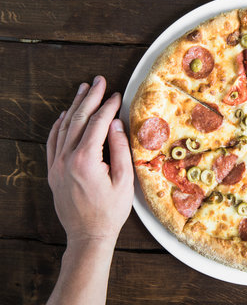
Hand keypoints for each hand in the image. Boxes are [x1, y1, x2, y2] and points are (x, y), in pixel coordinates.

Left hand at [46, 76, 133, 244]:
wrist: (88, 235)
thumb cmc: (110, 211)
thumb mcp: (124, 181)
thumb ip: (120, 149)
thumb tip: (115, 124)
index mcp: (86, 160)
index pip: (97, 124)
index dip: (108, 107)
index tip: (117, 94)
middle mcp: (66, 159)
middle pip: (78, 120)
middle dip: (90, 98)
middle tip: (98, 80)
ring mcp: (56, 166)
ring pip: (64, 128)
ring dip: (74, 107)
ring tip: (83, 90)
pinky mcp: (53, 172)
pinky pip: (52, 142)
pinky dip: (59, 126)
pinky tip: (66, 115)